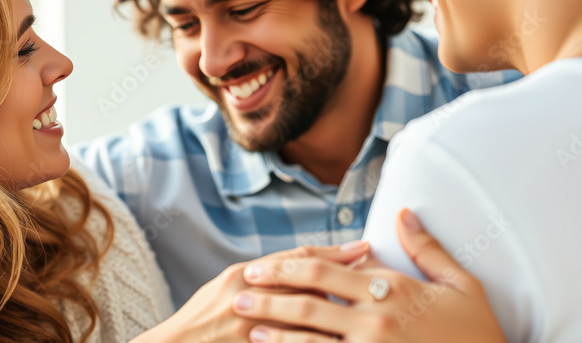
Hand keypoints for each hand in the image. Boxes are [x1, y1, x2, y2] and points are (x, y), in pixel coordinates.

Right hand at [132, 243, 371, 342]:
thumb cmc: (200, 319)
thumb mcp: (226, 287)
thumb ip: (262, 275)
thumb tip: (303, 263)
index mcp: (243, 279)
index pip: (298, 260)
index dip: (334, 253)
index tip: (364, 247)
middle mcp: (250, 302)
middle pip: (312, 287)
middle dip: (348, 280)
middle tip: (381, 275)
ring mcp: (254, 333)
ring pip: (311, 322)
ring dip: (343, 317)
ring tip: (374, 312)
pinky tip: (343, 340)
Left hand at [232, 209, 505, 342]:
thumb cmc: (479, 331)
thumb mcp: (461, 284)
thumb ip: (428, 248)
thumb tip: (403, 213)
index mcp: (392, 291)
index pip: (326, 272)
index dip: (288, 267)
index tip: (261, 266)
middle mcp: (376, 321)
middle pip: (309, 303)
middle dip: (269, 295)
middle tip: (239, 291)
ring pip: (310, 340)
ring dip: (275, 331)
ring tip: (246, 325)